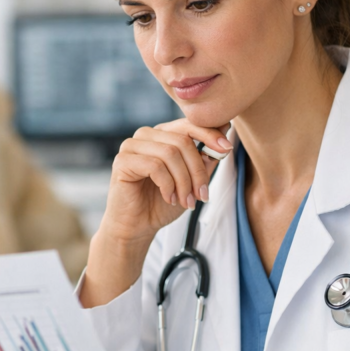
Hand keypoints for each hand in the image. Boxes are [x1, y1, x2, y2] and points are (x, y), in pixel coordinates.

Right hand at [101, 120, 230, 244]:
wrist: (138, 226)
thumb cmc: (162, 203)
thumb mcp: (192, 180)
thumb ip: (205, 158)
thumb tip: (224, 131)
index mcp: (163, 134)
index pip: (188, 124)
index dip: (209, 134)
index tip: (226, 148)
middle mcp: (146, 135)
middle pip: (182, 141)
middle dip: (197, 171)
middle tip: (202, 195)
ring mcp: (132, 146)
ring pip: (170, 153)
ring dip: (184, 182)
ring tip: (186, 201)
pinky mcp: (122, 161)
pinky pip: (155, 166)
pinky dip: (168, 185)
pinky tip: (169, 198)